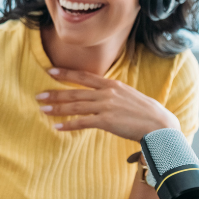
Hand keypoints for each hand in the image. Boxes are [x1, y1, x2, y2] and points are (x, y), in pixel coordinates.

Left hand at [36, 67, 179, 141]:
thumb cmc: (147, 113)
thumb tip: (101, 94)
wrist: (160, 125)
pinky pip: (82, 122)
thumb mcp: (129, 95)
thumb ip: (113, 93)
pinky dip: (68, 125)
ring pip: (75, 106)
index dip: (66, 74)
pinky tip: (57, 127)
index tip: (50, 71)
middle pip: (75, 92)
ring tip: (43, 109)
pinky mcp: (106, 121)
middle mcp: (107, 93)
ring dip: (57, 108)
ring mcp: (106, 106)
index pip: (84, 76)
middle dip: (55, 93)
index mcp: (112, 85)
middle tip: (38, 95)